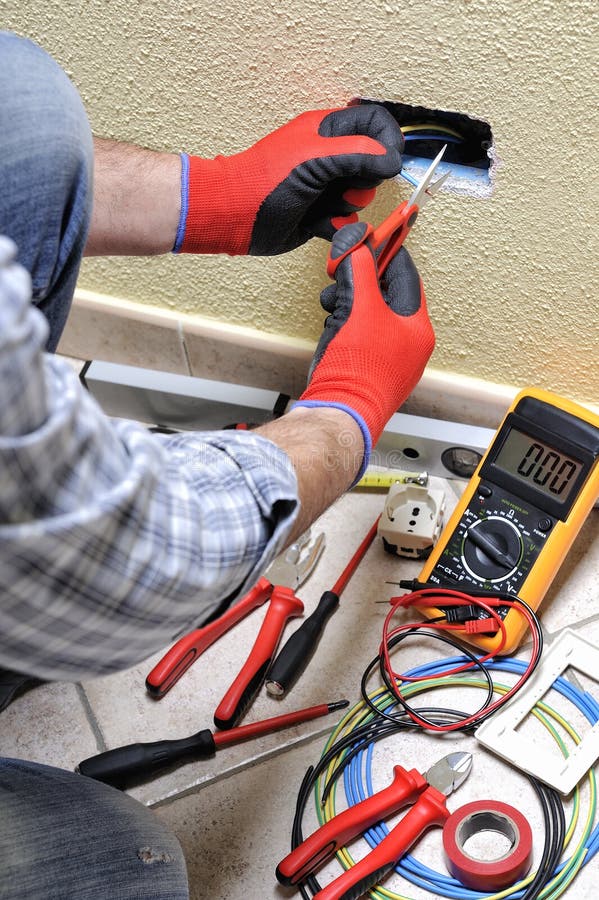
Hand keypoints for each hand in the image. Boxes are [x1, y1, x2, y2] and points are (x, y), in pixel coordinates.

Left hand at [176, 105, 402, 254]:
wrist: (236, 217)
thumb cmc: (264, 181)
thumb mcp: (314, 159)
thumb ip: (357, 155)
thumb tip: (392, 159)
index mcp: (326, 130)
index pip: (374, 123)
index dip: (388, 141)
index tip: (389, 163)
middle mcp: (328, 156)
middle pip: (373, 165)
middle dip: (364, 181)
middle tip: (343, 186)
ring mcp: (324, 186)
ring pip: (360, 196)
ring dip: (347, 206)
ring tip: (324, 206)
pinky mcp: (320, 214)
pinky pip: (345, 221)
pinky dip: (337, 225)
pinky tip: (319, 224)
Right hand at [294, 222, 434, 468]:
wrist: (340, 414)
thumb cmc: (358, 371)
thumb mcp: (360, 307)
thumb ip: (360, 268)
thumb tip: (358, 243)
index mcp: (418, 328)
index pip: (405, 275)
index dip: (386, 252)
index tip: (369, 236)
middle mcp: (408, 344)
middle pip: (384, 293)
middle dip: (358, 280)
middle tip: (340, 271)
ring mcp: (388, 359)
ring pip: (368, 314)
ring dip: (347, 302)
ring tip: (332, 307)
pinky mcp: (367, 370)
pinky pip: (358, 335)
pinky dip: (343, 325)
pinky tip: (332, 330)